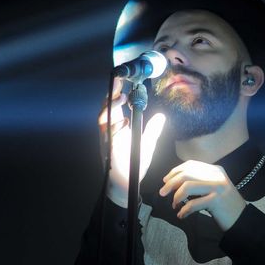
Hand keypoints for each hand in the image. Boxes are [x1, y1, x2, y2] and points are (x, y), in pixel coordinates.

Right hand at [98, 78, 165, 206]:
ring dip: (111, 107)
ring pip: (103, 118)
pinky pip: (107, 135)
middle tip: (121, 84)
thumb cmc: (134, 163)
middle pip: (107, 108)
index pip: (116, 106)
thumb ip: (153, 130)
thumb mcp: (147, 144)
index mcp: (119, 127)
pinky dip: (113, 127)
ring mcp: (108, 140)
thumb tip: (161, 116)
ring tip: (122, 98)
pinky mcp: (108, 150)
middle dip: (112, 95)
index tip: (124, 81)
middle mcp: (111, 131)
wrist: (126, 183)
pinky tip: (123, 121)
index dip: (118, 93)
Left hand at [158, 160, 246, 231]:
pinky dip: (184, 211)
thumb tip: (174, 182)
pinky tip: (182, 215)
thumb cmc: (224, 205)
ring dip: (176, 197)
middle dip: (171, 183)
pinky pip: (193, 204)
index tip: (166, 180)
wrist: (241, 219)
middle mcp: (217, 176)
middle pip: (186, 174)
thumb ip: (200, 181)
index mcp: (216, 170)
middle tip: (162, 193)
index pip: (191, 165)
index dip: (175, 171)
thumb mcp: (214, 188)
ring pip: (187, 186)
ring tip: (174, 206)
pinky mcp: (216, 201)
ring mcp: (217, 187)